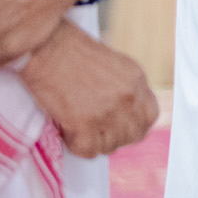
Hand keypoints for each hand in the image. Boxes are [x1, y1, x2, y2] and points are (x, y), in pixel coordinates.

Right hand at [16, 21, 157, 157]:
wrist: (47, 47)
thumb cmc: (72, 52)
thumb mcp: (113, 65)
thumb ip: (124, 88)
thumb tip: (123, 113)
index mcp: (137, 80)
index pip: (150, 116)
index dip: (134, 125)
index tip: (120, 126)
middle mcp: (128, 97)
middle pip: (134, 134)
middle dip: (116, 137)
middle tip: (96, 132)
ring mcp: (108, 112)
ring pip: (111, 145)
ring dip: (95, 142)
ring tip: (79, 129)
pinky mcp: (84, 124)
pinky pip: (88, 150)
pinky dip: (76, 145)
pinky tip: (68, 131)